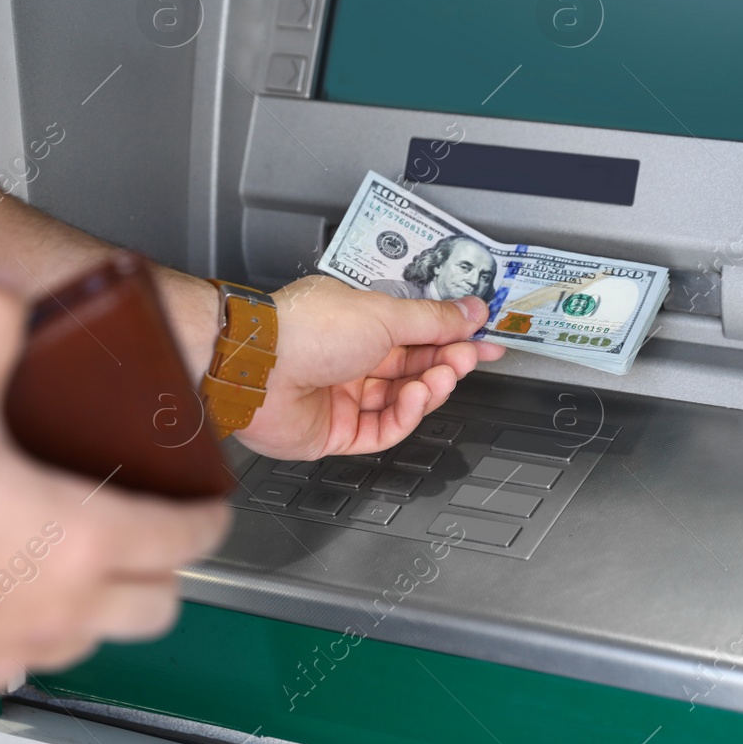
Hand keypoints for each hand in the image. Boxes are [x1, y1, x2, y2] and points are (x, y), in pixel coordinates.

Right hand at [0, 281, 229, 703]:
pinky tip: (6, 598)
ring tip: (86, 566)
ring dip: (108, 604)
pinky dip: (40, 631)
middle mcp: (66, 603)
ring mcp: (22, 646)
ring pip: (101, 638)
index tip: (213, 505)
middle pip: (159, 603)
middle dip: (169, 570)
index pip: (184, 535)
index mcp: (82, 539)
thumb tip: (0, 292)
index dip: (210, 515)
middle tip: (157, 539)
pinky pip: (33, 659)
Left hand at [234, 276, 504, 460]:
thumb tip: (470, 311)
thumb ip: (431, 320)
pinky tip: (417, 398)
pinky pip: (383, 428)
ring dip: (429, 387)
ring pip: (402, 399)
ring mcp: (343, 396)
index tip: (483, 337)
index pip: (415, 330)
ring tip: (445, 376)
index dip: (451, 334)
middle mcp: (349, 357)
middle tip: (470, 357)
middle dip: (446, 361)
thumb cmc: (307, 329)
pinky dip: (406, 415)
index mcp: (356, 321)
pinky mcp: (336, 432)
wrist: (259, 367)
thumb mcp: (383, 314)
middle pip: (412, 365)